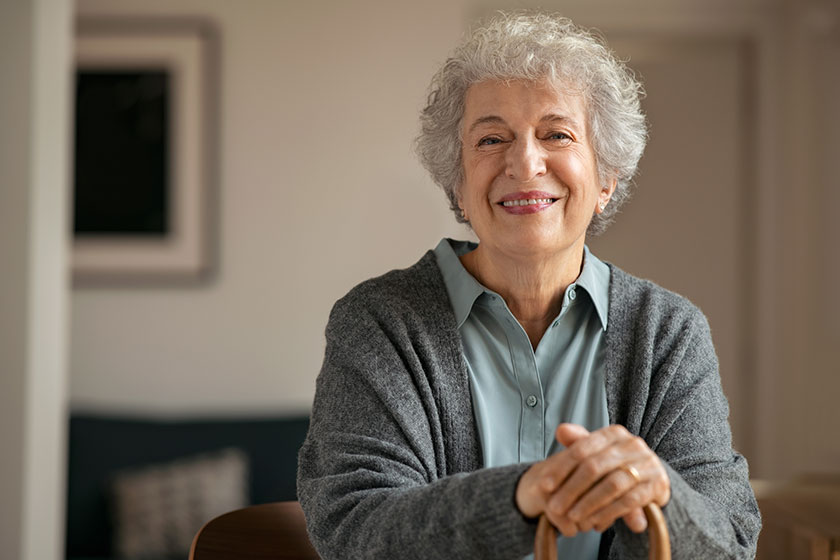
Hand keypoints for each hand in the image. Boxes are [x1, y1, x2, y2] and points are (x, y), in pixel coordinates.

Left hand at [515, 424, 669, 535]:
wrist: (653, 477)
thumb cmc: (616, 464)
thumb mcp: (597, 451)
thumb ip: (578, 442)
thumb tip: (560, 430)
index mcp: (614, 433)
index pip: (581, 449)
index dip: (561, 468)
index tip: (545, 485)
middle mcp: (633, 444)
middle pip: (594, 467)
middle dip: (571, 489)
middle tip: (555, 507)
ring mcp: (648, 464)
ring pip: (612, 485)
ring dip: (589, 503)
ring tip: (572, 516)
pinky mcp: (658, 484)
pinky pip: (630, 501)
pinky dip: (609, 512)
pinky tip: (595, 522)